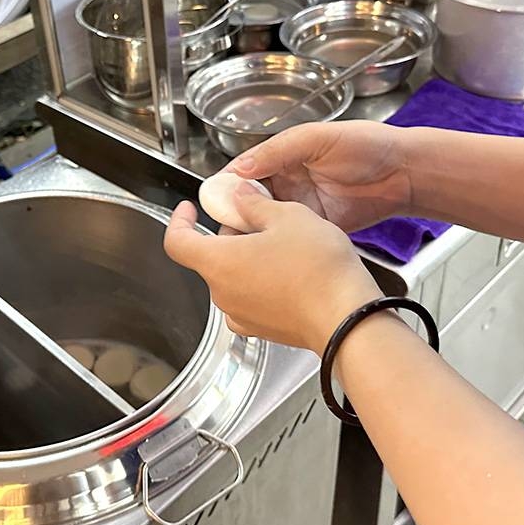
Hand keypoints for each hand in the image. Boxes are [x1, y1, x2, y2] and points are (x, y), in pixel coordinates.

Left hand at [164, 185, 382, 352]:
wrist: (347, 318)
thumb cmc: (318, 269)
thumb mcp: (287, 217)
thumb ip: (254, 204)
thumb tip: (240, 195)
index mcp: (219, 263)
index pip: (177, 242)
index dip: (179, 221)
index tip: (189, 210)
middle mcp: (223, 294)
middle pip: (211, 257)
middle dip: (231, 235)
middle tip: (261, 218)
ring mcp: (242, 315)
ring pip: (233, 277)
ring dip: (249, 259)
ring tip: (285, 245)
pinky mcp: (263, 328)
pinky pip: (252, 298)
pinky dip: (262, 282)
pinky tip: (291, 272)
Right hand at [225, 121, 411, 232]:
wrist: (403, 174)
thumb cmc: (367, 145)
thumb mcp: (318, 137)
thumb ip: (279, 150)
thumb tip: (242, 166)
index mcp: (282, 157)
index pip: (244, 172)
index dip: (227, 186)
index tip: (213, 200)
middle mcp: (286, 183)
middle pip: (247, 201)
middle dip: (234, 213)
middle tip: (226, 226)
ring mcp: (300, 208)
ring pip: (264, 223)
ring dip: (252, 232)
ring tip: (241, 241)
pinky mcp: (315, 230)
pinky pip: (289, 239)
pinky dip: (276, 246)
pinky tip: (267, 252)